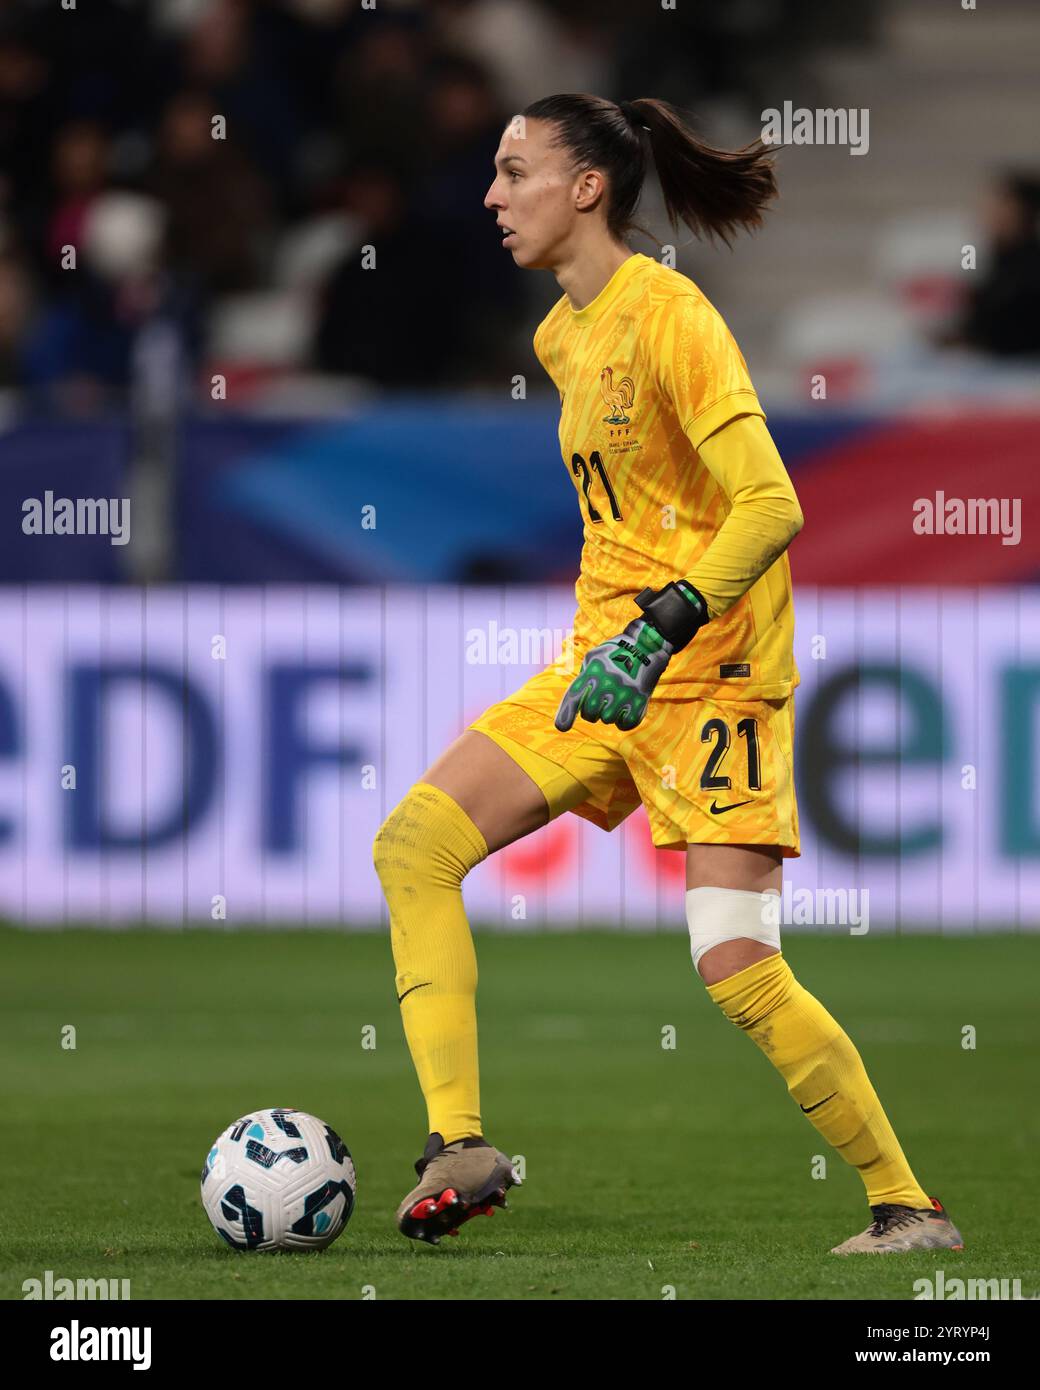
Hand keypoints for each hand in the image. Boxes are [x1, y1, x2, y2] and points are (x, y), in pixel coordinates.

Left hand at [554, 618, 672, 732]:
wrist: (647, 646)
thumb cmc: (616, 652)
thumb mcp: (594, 657)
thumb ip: (583, 677)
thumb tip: (577, 700)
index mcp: (593, 672)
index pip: (574, 697)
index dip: (565, 714)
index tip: (562, 727)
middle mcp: (607, 684)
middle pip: (590, 714)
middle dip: (591, 712)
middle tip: (599, 702)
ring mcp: (624, 694)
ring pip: (607, 719)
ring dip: (608, 714)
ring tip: (615, 700)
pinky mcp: (639, 702)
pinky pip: (625, 724)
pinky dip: (623, 721)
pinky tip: (625, 709)